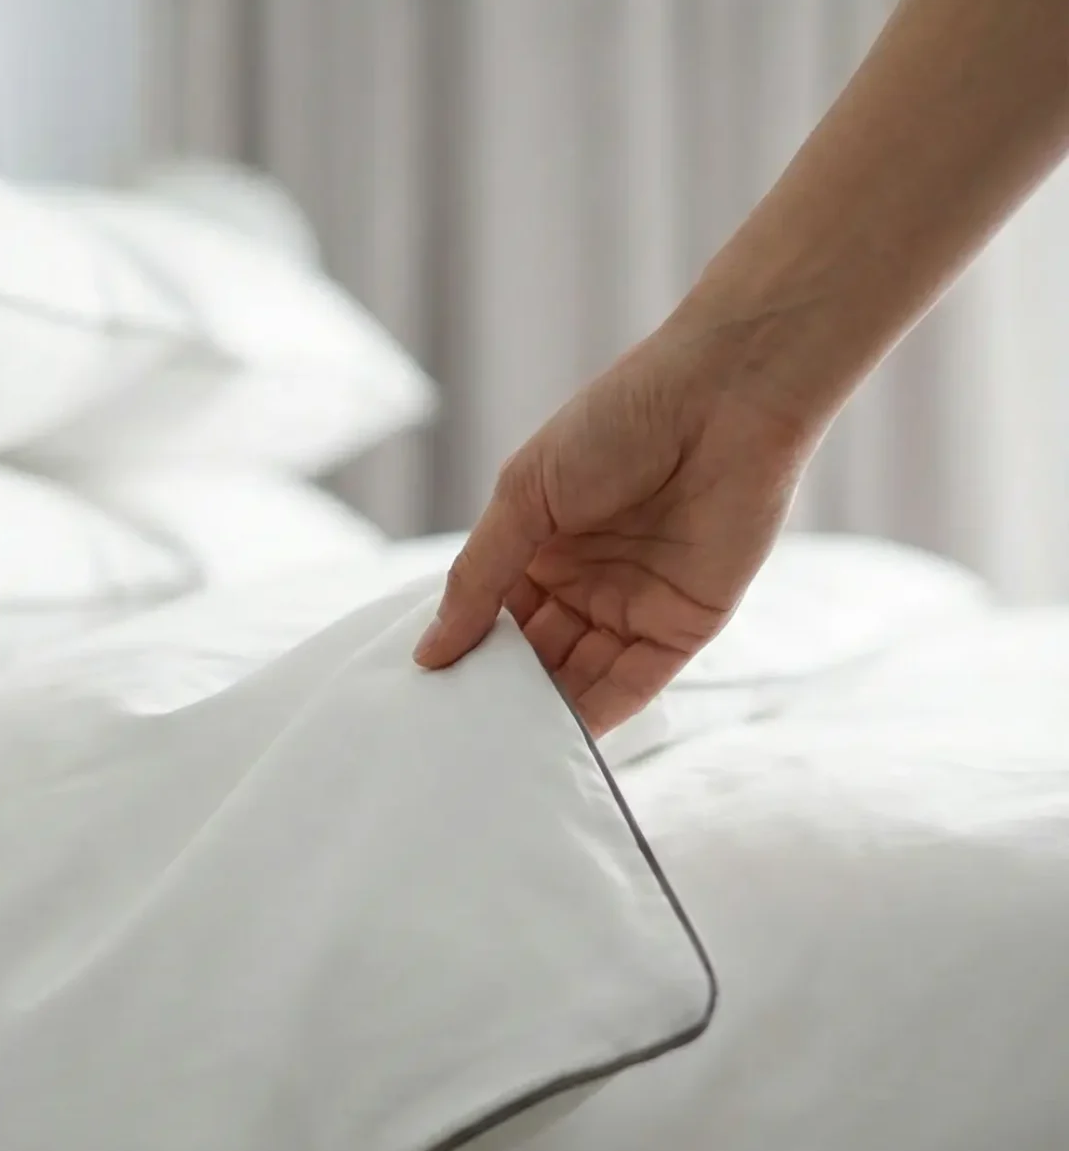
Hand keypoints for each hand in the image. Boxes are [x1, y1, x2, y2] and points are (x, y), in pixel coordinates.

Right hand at [413, 320, 812, 733]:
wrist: (724, 401)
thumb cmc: (618, 423)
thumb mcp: (524, 495)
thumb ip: (478, 578)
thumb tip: (428, 651)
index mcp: (541, 543)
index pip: (492, 615)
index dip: (463, 652)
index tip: (426, 695)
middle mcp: (585, 581)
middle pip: (532, 656)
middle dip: (500, 694)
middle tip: (453, 739)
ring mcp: (633, 607)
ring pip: (577, 679)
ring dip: (542, 715)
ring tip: (496, 750)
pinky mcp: (683, 629)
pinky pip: (630, 686)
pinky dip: (595, 718)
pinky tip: (555, 743)